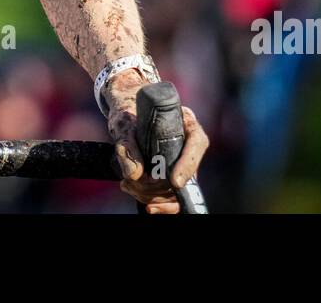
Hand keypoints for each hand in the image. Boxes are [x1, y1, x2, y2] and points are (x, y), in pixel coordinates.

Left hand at [104, 71, 208, 213]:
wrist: (125, 118)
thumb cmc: (127, 115)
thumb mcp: (123, 125)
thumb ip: (126, 146)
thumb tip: (135, 175)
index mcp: (185, 122)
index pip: (196, 143)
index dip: (188, 165)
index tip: (175, 181)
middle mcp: (188, 143)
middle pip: (185, 175)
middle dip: (157, 186)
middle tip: (130, 182)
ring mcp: (182, 162)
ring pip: (176, 191)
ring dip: (151, 196)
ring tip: (128, 185)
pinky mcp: (173, 177)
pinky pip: (174, 199)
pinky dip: (160, 205)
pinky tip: (146, 205)